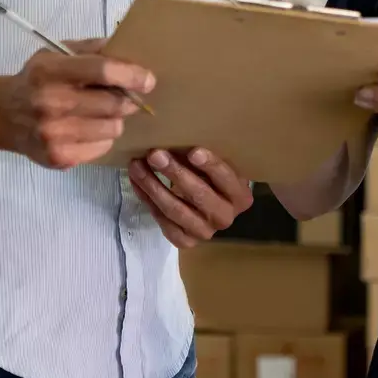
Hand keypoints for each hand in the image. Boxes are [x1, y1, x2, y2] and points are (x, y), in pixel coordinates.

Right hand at [0, 48, 154, 168]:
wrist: (2, 115)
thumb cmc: (36, 79)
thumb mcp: (55, 53)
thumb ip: (91, 49)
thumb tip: (129, 51)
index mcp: (50, 71)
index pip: (102, 71)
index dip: (131, 75)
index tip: (148, 80)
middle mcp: (50, 103)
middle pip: (113, 104)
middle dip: (128, 101)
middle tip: (127, 98)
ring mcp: (53, 134)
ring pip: (112, 128)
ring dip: (115, 120)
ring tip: (101, 113)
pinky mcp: (58, 157)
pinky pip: (102, 148)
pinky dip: (103, 138)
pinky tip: (87, 129)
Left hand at [128, 148, 254, 248]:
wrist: (210, 207)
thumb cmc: (213, 179)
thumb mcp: (216, 166)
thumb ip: (203, 157)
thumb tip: (176, 136)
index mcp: (240, 197)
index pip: (226, 179)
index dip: (210, 165)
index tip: (193, 151)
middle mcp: (225, 218)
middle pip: (198, 195)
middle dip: (175, 173)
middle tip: (155, 154)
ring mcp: (204, 232)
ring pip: (175, 209)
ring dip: (153, 185)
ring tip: (137, 166)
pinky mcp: (185, 241)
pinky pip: (162, 221)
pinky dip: (146, 200)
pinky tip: (136, 182)